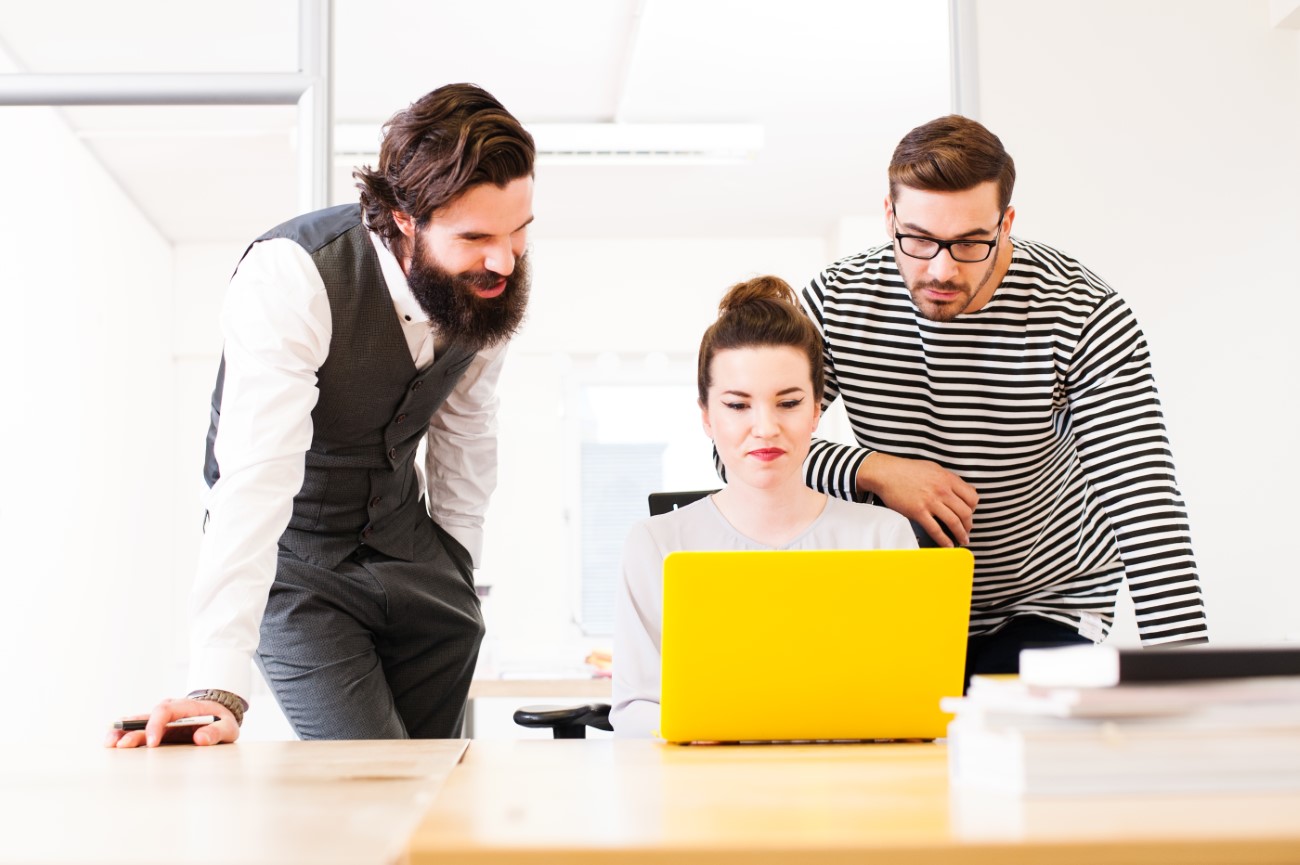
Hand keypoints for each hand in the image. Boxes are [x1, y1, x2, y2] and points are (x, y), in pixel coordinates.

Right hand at [104, 697, 240, 747]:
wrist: (218, 714)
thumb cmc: (221, 720)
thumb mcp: (227, 726)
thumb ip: (217, 732)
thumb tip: (200, 738)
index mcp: (184, 706)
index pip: (165, 711)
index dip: (155, 726)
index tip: (152, 743)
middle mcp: (168, 710)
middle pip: (146, 717)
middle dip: (132, 730)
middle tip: (122, 745)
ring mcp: (160, 719)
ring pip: (137, 722)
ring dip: (122, 731)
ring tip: (109, 743)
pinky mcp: (156, 728)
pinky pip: (137, 728)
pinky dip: (124, 734)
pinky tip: (112, 742)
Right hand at [857, 452, 977, 546]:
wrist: (886, 473)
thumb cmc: (907, 470)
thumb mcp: (933, 468)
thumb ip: (948, 479)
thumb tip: (961, 488)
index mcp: (947, 479)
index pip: (972, 497)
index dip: (973, 508)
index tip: (970, 513)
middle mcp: (942, 490)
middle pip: (965, 512)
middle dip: (969, 525)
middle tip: (967, 530)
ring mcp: (930, 502)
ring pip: (954, 522)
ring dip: (961, 534)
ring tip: (962, 540)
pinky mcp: (918, 512)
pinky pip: (936, 529)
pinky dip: (944, 540)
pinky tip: (948, 545)